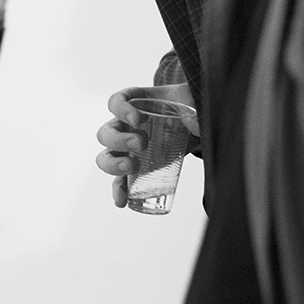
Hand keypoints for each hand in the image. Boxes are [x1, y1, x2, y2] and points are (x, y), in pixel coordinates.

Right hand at [96, 83, 196, 207]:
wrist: (198, 122)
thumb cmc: (192, 108)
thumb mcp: (194, 102)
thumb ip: (196, 110)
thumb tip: (195, 125)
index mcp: (137, 103)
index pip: (116, 101)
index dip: (120, 109)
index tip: (138, 119)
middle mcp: (126, 125)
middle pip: (106, 132)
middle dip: (119, 140)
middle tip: (141, 144)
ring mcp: (128, 148)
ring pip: (106, 156)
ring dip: (113, 164)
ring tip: (131, 168)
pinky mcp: (136, 167)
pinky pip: (120, 180)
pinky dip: (118, 190)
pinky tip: (122, 201)